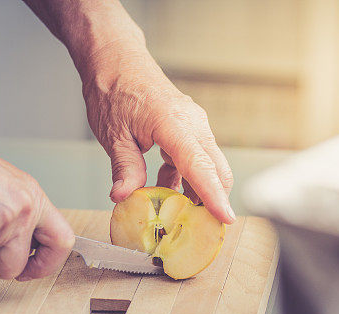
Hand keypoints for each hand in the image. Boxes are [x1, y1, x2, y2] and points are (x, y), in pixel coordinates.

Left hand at [81, 46, 235, 223]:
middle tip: (206, 230)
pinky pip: (198, 158)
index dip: (213, 196)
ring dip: (200, 190)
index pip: (199, 165)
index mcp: (173, 123)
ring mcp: (195, 123)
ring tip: (183, 214)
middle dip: (215, 200)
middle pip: (216, 169)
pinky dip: (188, 177)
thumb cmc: (113, 89)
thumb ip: (124, 168)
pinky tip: (167, 187)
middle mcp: (192, 122)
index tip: (225, 218)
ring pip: (210, 165)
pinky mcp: (190, 127)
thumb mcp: (113, 134)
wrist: (115, 59)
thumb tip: (124, 197)